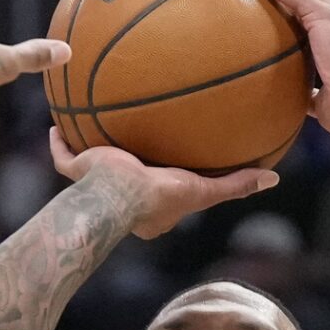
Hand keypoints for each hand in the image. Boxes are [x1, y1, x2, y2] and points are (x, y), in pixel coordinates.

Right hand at [48, 134, 277, 240]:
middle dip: (130, 161)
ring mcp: (95, 185)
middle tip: (139, 139)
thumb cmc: (157, 197)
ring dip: (93, 150)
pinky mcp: (76, 171)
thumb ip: (236, 185)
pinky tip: (56, 122)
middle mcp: (120, 196)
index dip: (167, 177)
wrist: (114, 196)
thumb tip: (273, 178)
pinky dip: (59, 143)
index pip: (161, 190)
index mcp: (148, 206)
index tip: (174, 161)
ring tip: (96, 124)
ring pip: (92, 165)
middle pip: (126, 176)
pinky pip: (64, 156)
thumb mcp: (203, 191)